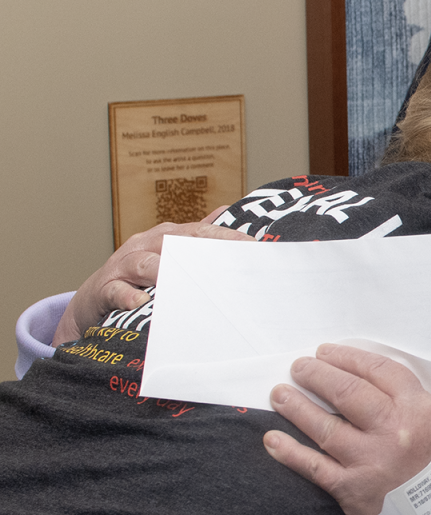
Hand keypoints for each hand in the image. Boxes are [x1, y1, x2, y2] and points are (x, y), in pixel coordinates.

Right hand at [52, 209, 252, 346]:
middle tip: (229, 262)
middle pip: (176, 242)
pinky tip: (141, 302)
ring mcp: (123, 266)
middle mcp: (146, 246)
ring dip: (164, 270)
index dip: (226, 238)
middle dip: (204, 249)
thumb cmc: (138, 277)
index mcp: (165, 238)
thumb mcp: (167, 254)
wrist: (93, 299)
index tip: (254, 247)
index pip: (200, 232)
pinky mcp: (105, 288)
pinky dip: (128, 296)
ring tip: (184, 282)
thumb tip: (225, 211)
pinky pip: (116, 290)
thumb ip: (194, 237)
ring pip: (144, 263)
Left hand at [264, 344, 430, 514]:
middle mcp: (394, 432)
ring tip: (280, 394)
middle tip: (299, 367)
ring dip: (296, 406)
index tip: (328, 353)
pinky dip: (289, 452)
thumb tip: (376, 386)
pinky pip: (313, 466)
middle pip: (346, 391)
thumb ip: (416, 405)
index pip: (378, 372)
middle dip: (316, 374)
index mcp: (421, 411)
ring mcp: (370, 461)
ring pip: (323, 425)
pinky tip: (272, 439)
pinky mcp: (353, 490)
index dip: (348, 358)